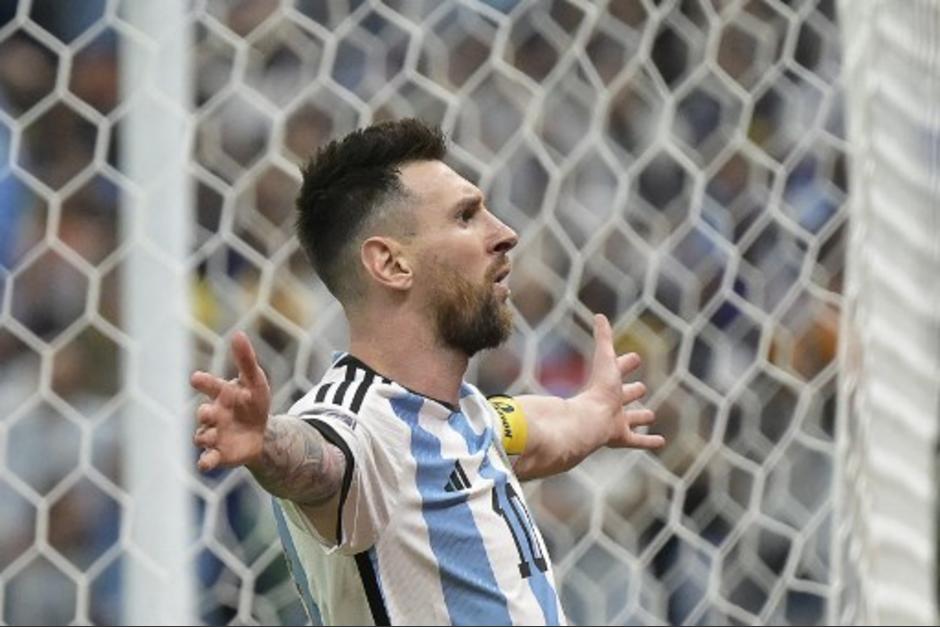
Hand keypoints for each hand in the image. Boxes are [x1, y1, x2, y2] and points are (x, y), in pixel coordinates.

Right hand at [190, 331, 271, 471]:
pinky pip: (206, 460)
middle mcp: (213, 414)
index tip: (196, 378)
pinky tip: (204, 464)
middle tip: (208, 412)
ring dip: (205, 436)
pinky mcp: (218, 454)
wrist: (261, 433)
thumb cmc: (253, 402)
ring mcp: (213, 435)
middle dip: (204, 413)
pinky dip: (204, 462)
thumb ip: (245, 359)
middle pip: (203, 413)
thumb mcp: (255, 381)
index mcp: (221, 394)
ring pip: (202, 436)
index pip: (210, 385)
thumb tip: (238, 333)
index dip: (203, 382)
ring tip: (212, 436)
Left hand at [576, 314, 664, 450]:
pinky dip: (649, 442)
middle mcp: (611, 402)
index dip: (626, 363)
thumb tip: (599, 315)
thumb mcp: (605, 359)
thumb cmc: (598, 389)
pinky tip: (661, 443)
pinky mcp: (621, 438)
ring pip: (630, 419)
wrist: (590, 420)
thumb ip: (603, 338)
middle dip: (632, 391)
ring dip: (640, 417)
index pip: (618, 369)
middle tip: (641, 388)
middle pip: (623, 395)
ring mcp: (616, 421)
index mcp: (607, 383)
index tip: (635, 358)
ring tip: (650, 415)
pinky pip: (637, 441)